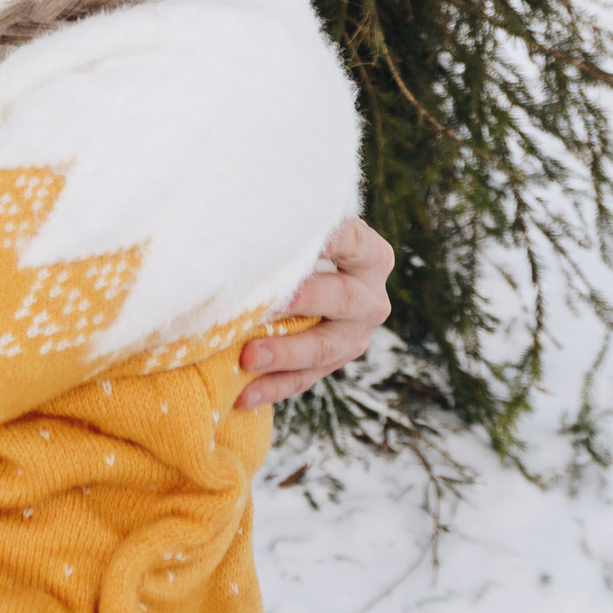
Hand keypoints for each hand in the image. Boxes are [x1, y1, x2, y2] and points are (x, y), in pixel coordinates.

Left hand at [234, 218, 393, 409]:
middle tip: (266, 304)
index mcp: (370, 254)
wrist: (313, 277)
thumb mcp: (304, 227)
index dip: (329, 240)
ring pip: (324, 347)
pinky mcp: (332, 362)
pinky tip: (242, 395)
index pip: (352, 242)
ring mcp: (355, 334)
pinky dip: (271, 387)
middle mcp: (370, 296)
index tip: (304, 239)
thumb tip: (249, 217)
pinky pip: (304, 379)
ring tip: (247, 358)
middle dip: (303, 302)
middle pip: (342, 299)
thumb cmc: (298, 240)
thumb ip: (290, 222)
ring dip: (284, 354)